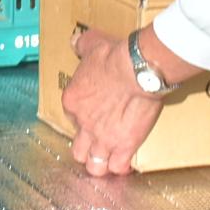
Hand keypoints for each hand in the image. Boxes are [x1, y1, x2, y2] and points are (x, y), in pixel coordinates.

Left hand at [62, 28, 167, 177]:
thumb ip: (81, 45)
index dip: (83, 117)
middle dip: (86, 148)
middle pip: (77, 149)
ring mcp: (103, 139)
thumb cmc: (114, 56)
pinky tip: (127, 162)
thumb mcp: (91, 44)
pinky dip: (122, 168)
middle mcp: (84, 124)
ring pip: (94, 165)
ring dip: (100, 164)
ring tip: (109, 159)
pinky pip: (118, 167)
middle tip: (98, 142)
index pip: (72, 117)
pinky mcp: (124, 146)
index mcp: (72, 101)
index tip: (94, 113)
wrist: (137, 70)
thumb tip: (76, 41)